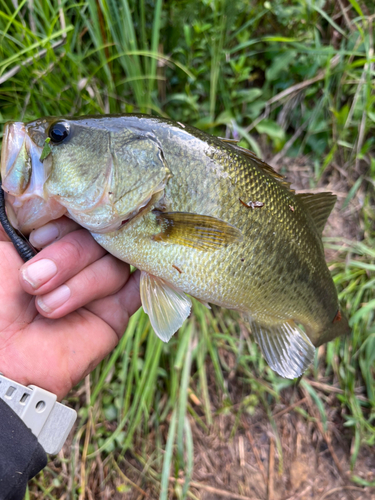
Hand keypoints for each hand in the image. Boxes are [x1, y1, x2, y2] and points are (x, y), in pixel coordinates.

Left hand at [0, 217, 140, 398]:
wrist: (0, 360)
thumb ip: (16, 208)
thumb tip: (29, 169)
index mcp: (52, 237)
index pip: (80, 212)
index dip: (63, 225)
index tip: (34, 241)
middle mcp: (78, 257)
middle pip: (100, 235)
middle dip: (67, 257)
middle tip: (33, 281)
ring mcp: (99, 284)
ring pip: (114, 263)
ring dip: (79, 285)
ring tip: (47, 308)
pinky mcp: (117, 311)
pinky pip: (141, 287)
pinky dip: (145, 277)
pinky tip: (144, 270)